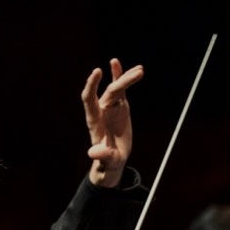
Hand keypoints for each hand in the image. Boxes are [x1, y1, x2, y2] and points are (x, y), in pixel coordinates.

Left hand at [82, 58, 144, 187]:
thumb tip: (93, 153)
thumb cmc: (108, 160)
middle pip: (109, 91)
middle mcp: (101, 109)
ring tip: (140, 69)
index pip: (89, 98)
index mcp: (94, 120)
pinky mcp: (120, 107)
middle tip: (137, 74)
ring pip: (117, 88)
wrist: (113, 158)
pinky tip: (135, 69)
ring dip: (127, 77)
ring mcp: (110, 106)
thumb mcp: (106, 160)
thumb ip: (101, 156)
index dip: (92, 85)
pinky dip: (126, 78)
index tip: (97, 71)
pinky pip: (122, 90)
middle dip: (121, 81)